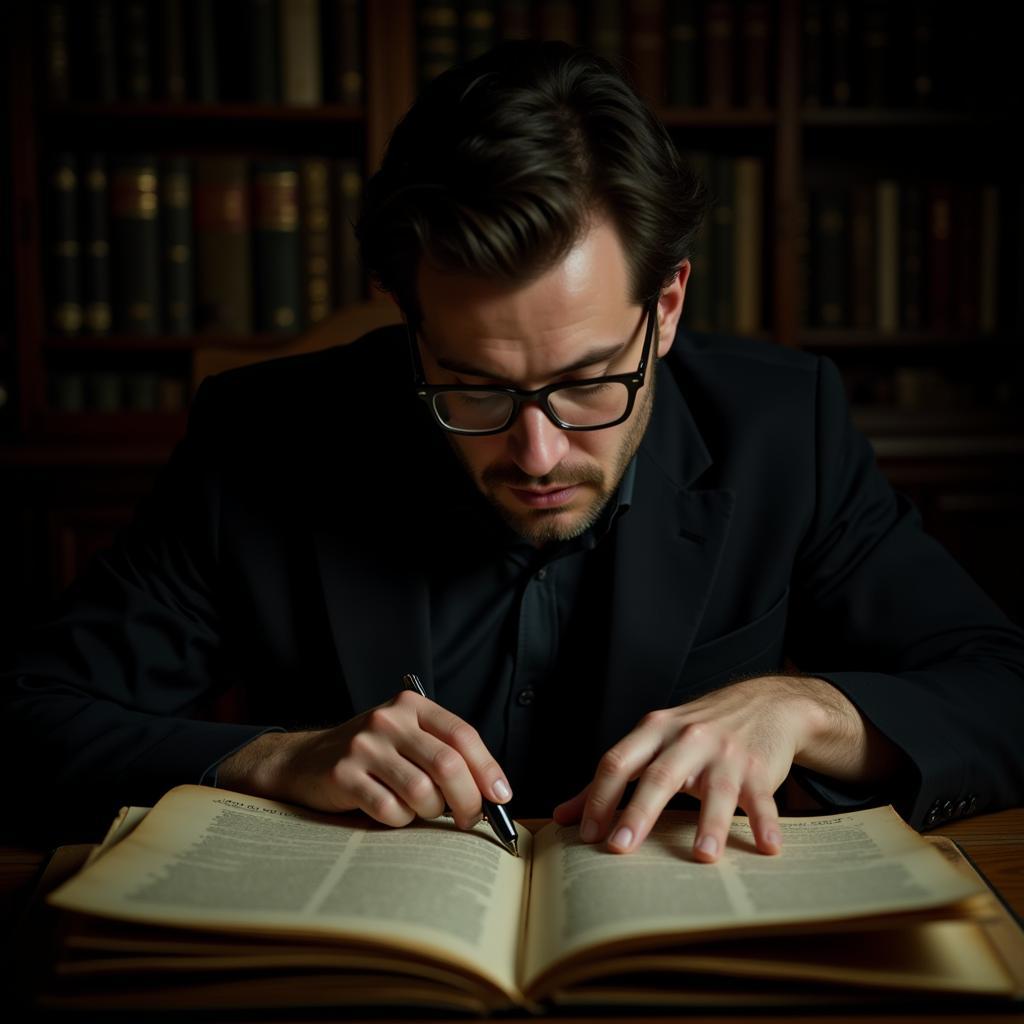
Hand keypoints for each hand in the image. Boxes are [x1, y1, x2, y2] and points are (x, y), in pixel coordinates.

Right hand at [217, 690, 511, 830]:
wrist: (306, 761)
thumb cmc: (372, 755)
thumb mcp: (407, 739)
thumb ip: (445, 754)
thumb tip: (492, 793)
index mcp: (411, 706)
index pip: (462, 735)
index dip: (487, 768)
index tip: (501, 796)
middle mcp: (388, 720)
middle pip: (447, 765)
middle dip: (468, 800)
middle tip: (471, 819)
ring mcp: (364, 746)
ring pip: (421, 791)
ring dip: (431, 812)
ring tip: (423, 811)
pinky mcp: (343, 775)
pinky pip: (390, 810)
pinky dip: (400, 821)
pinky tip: (393, 813)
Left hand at [552, 675, 833, 861]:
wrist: (764, 704)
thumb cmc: (698, 730)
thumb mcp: (653, 740)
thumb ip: (612, 777)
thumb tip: (564, 815)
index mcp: (655, 731)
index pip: (618, 762)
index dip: (599, 796)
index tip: (587, 833)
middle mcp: (688, 739)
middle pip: (659, 776)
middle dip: (638, 812)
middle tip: (620, 847)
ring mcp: (725, 754)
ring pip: (715, 790)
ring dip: (710, 823)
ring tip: (702, 856)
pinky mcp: (759, 769)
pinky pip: (762, 799)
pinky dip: (766, 823)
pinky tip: (767, 846)